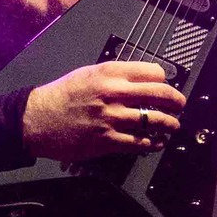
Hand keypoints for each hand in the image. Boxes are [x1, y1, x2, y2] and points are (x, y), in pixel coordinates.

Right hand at [23, 61, 186, 163]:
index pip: (153, 72)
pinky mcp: (107, 141)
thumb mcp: (87, 74)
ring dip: (169, 124)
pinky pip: (140, 143)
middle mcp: (113, 94)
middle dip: (176, 101)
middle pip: (160, 94)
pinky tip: (156, 142)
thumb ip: (114, 75)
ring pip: (154, 120)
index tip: (166, 85)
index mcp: (109, 73)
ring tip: (172, 125)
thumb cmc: (60, 96)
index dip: (164, 80)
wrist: (37, 119)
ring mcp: (111, 119)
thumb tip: (140, 80)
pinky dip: (153, 143)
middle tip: (180, 105)